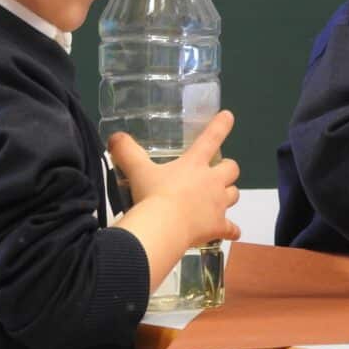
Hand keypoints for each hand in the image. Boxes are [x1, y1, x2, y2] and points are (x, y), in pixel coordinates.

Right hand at [109, 110, 241, 246]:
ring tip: (217, 201)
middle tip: (216, 174)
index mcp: (194, 164)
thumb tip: (115, 137)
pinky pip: (231, 228)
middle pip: (232, 168)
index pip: (211, 137)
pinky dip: (231, 230)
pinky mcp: (218, 226)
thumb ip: (127, 152)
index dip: (220, 125)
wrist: (162, 228)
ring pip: (234, 194)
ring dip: (228, 195)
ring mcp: (218, 204)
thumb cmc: (152, 196)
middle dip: (227, 169)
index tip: (228, 116)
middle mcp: (212, 181)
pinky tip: (230, 232)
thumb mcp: (137, 171)